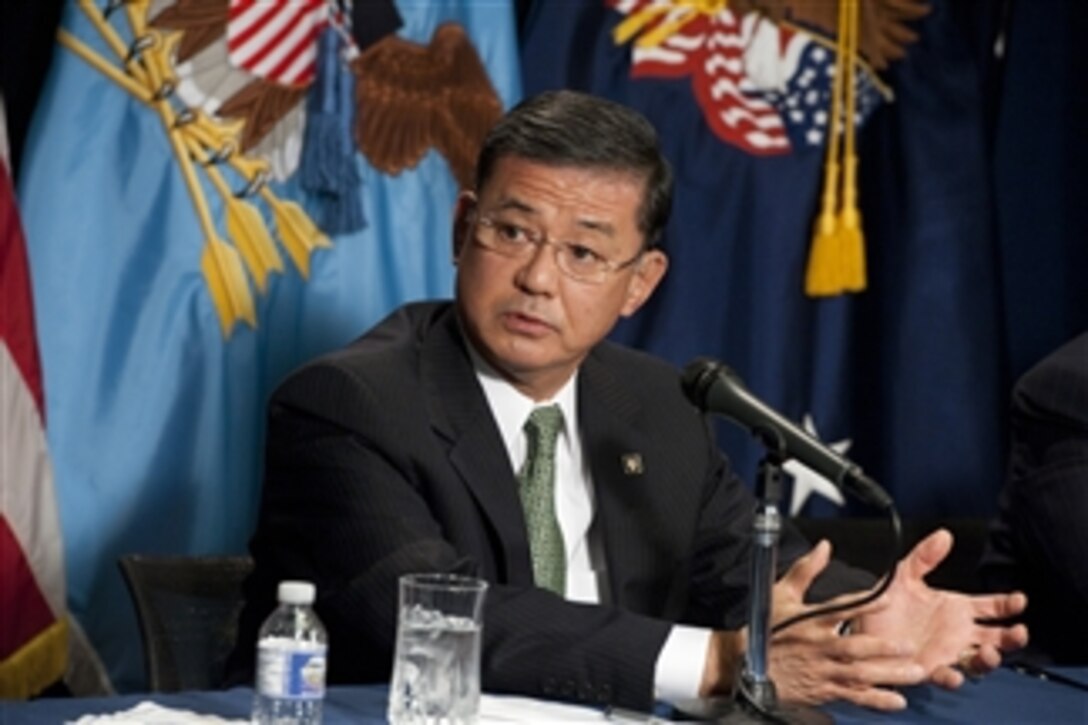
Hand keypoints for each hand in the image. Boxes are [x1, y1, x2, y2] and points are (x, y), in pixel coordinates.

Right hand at [767, 540, 926, 709]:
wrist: (745, 665)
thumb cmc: (765, 628)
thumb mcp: (781, 594)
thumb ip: (806, 570)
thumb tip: (824, 547)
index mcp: (809, 621)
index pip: (839, 609)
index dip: (863, 604)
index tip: (888, 597)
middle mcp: (818, 646)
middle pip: (853, 647)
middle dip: (881, 647)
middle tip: (907, 645)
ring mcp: (822, 670)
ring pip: (858, 674)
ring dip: (887, 674)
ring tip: (914, 672)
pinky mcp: (823, 689)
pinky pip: (852, 696)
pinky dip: (875, 700)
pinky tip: (896, 700)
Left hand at [854, 528, 1028, 687]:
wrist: (859, 628)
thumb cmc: (885, 605)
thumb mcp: (903, 575)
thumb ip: (924, 557)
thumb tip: (943, 535)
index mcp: (956, 609)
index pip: (991, 607)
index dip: (1008, 604)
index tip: (1019, 599)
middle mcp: (957, 633)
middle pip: (996, 638)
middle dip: (1012, 637)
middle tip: (1018, 632)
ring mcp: (946, 653)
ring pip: (979, 661)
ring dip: (989, 659)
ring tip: (989, 652)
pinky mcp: (929, 669)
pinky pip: (946, 677)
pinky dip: (952, 677)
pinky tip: (954, 673)